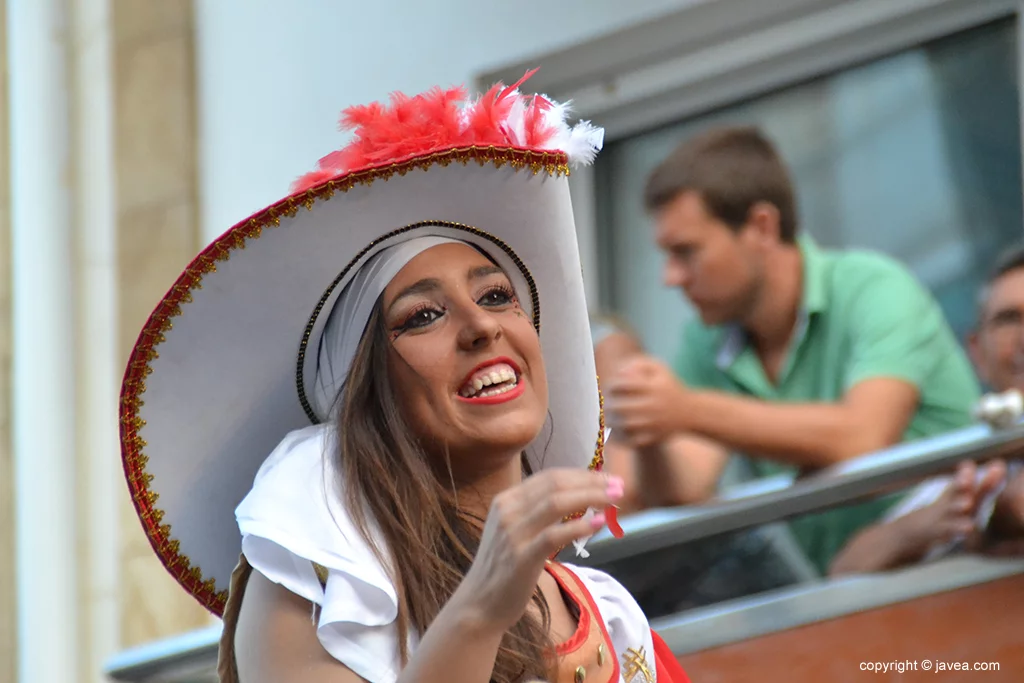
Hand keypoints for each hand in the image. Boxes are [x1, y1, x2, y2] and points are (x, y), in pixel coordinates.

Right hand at [452, 469, 623, 632]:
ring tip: (614, 500)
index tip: (607, 479)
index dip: (582, 474)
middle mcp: (507, 510)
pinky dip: (578, 526)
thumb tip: (583, 499)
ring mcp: (512, 533)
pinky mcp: (520, 557)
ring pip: (556, 502)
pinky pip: (553, 535)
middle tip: (619, 486)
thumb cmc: (505, 567)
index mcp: (507, 499)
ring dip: (590, 497)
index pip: (549, 476)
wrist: (480, 603)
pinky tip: (597, 523)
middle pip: (555, 484)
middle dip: (591, 482)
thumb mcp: (516, 530)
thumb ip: (541, 513)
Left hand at [606, 355, 687, 447]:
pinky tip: (614, 434)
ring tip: (607, 419)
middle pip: (622, 406)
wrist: (692, 412)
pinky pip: (634, 441)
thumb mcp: (660, 368)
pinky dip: (621, 439)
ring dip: (612, 422)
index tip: (609, 388)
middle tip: (604, 405)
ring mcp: (655, 423)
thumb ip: (638, 363)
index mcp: (653, 387)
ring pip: (626, 425)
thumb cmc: (670, 387)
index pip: (624, 385)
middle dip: (609, 405)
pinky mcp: (656, 436)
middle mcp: (654, 405)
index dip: (611, 386)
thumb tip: (618, 371)